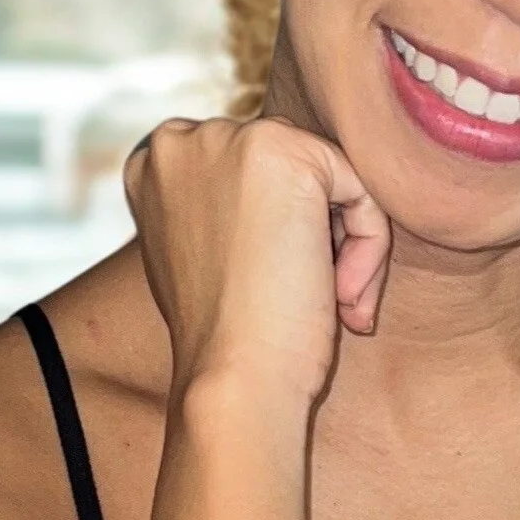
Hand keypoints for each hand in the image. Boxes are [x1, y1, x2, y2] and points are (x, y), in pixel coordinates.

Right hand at [123, 117, 391, 406]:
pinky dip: (369, 246)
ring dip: (344, 244)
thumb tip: (291, 194)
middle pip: (288, 164)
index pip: (247, 171)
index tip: (281, 289)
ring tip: (335, 303)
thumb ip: (228, 209)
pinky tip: (342, 296)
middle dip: (315, 232)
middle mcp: (178, 140)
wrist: (232, 380)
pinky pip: (359, 188)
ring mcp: (228, 140)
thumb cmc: (225, 339)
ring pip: (327, 175)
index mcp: (150, 164)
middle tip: (321, 300)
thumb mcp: (203, 256)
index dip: (278, 231)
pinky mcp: (283, 152)